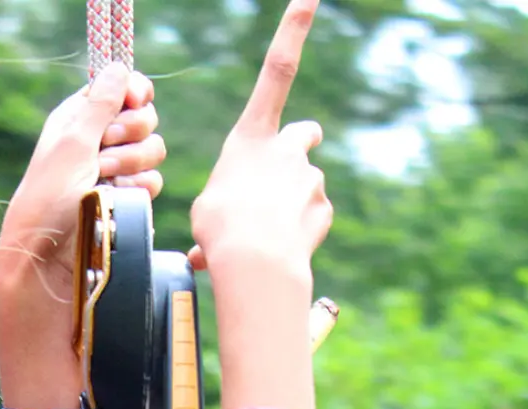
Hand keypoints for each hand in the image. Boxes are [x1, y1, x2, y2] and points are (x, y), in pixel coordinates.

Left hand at [0, 63, 165, 285]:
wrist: (49, 258)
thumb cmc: (49, 199)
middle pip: (143, 116)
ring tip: (104, 180)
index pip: (119, 89)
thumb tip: (118, 68)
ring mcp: (114, 171)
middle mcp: (96, 142)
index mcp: (76, 120)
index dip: (133, 91)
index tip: (135, 99)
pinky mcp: (128, 198)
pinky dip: (138, 188)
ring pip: (153, 149)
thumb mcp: (71, 144)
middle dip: (131, 131)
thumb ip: (99, 105)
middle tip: (105, 148)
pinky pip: (153, 180)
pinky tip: (117, 199)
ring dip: (132, 161)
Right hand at [187, 0, 330, 408]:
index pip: (276, 72)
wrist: (255, 260)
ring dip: (288, 205)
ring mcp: (310, 178)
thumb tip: (204, 255)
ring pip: (304, 187)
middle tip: (283, 170)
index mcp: (252, 137)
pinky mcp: (323, 208)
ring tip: (262, 235)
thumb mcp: (205, 213)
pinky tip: (277, 249)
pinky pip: (310, 219)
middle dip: (298, 148)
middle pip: (303, 137)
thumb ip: (218, 214)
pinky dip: (296, 233)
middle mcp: (288, 149)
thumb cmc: (220, 228)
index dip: (294, 30)